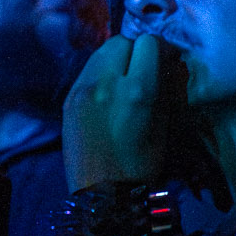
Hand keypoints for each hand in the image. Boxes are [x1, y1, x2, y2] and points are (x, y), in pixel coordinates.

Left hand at [64, 35, 171, 189]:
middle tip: (144, 68)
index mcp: (138, 91)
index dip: (162, 50)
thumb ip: (166, 88)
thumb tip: (168, 63)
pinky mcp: (68, 98)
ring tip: (124, 78)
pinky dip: (100, 73)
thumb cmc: (143, 164)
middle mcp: (107, 83)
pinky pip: (86, 71)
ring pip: (100, 52)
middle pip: (121, 41)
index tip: (167, 61)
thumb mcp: (166, 125)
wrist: (103, 194)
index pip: (149, 43)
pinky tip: (106, 91)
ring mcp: (82, 89)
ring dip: (116, 59)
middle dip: (136, 50)